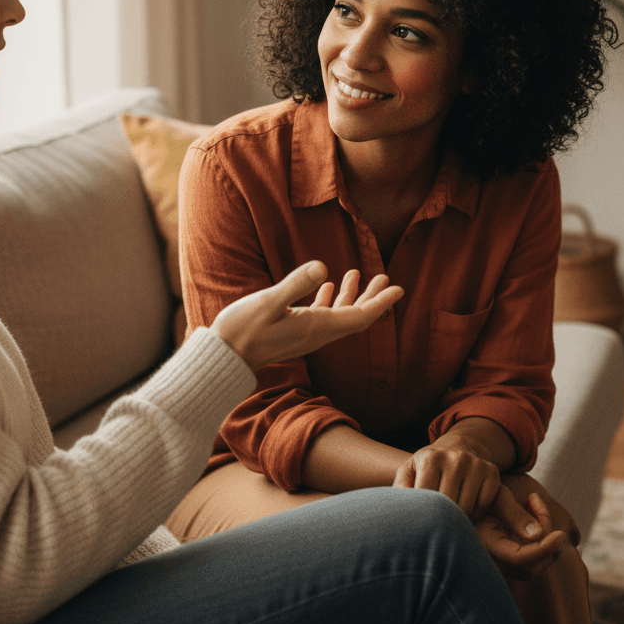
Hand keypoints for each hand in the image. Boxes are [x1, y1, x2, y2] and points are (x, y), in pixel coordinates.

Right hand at [210, 262, 402, 369]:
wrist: (224, 356)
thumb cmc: (242, 330)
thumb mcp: (268, 302)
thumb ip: (294, 284)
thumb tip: (322, 267)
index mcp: (316, 327)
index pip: (359, 317)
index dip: (380, 303)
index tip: (398, 288)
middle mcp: (315, 334)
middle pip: (354, 317)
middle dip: (372, 298)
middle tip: (385, 278)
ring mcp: (304, 334)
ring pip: (337, 316)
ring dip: (350, 296)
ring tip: (357, 274)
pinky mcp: (293, 332)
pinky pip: (320, 317)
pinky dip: (328, 301)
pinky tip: (324, 285)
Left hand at [392, 433, 503, 521]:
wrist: (457, 446)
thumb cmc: (428, 465)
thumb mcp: (410, 470)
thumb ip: (401, 488)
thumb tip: (401, 505)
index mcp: (431, 458)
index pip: (426, 498)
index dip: (424, 513)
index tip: (422, 518)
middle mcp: (455, 458)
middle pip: (448, 505)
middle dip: (442, 518)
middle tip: (437, 520)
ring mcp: (475, 464)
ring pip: (467, 508)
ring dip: (459, 517)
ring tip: (451, 514)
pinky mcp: (492, 470)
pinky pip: (483, 504)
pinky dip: (476, 513)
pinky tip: (467, 508)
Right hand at [477, 477, 570, 580]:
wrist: (466, 497)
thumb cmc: (480, 492)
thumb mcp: (497, 496)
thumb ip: (516, 515)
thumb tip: (539, 536)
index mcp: (486, 545)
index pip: (519, 559)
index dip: (543, 550)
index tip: (560, 534)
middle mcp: (492, 561)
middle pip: (530, 568)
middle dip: (547, 544)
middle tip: (540, 507)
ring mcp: (500, 563)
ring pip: (533, 566)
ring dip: (545, 539)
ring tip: (534, 503)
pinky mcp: (508, 560)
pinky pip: (531, 559)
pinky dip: (540, 538)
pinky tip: (532, 510)